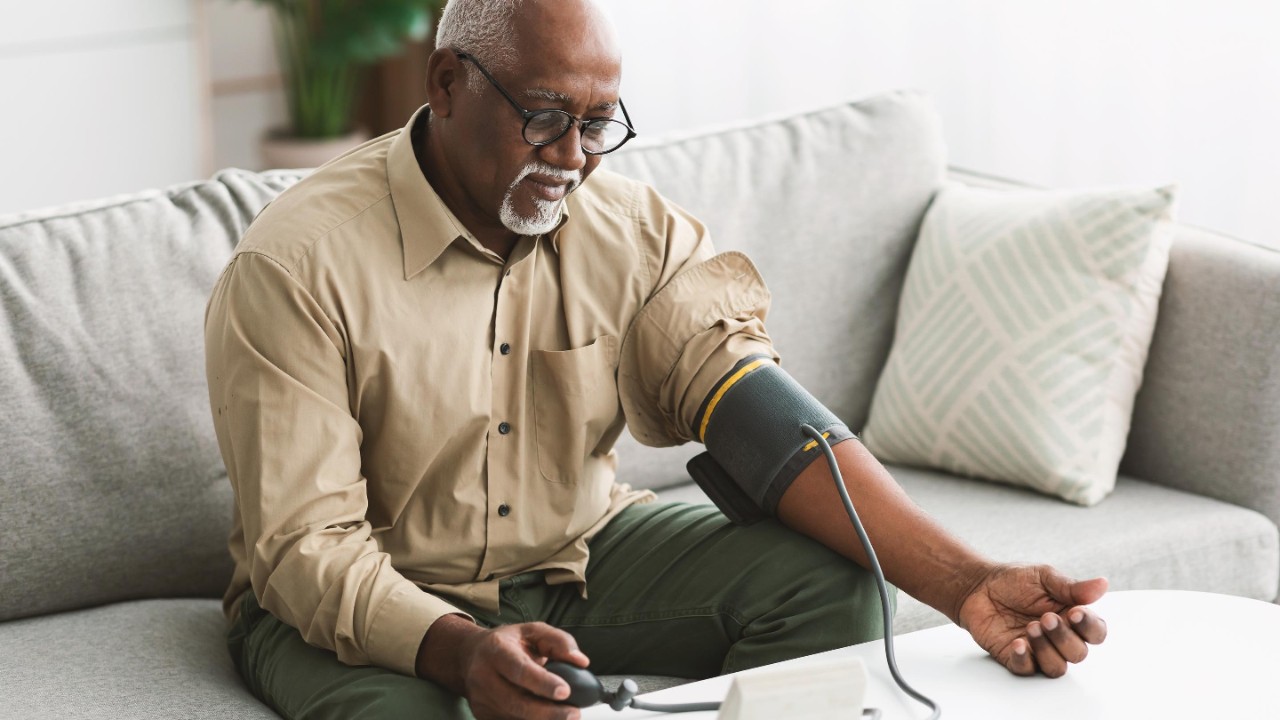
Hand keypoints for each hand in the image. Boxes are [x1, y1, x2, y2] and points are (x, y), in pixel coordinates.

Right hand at [419, 617, 590, 719]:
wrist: (471, 655)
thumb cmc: (509, 643)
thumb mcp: (533, 631)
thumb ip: (559, 641)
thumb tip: (581, 661)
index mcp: (496, 650)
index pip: (519, 669)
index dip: (542, 683)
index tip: (566, 691)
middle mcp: (483, 675)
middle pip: (516, 701)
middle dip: (547, 712)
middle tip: (574, 714)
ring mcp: (480, 699)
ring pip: (513, 717)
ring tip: (565, 717)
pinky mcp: (482, 715)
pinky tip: (547, 719)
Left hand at [957, 564, 1107, 677]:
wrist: (978, 587)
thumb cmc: (1014, 581)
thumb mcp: (1043, 577)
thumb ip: (1071, 587)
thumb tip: (1102, 585)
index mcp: (1071, 618)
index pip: (1095, 632)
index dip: (1090, 627)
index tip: (1075, 613)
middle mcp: (1059, 638)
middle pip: (1078, 654)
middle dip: (1064, 638)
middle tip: (1045, 618)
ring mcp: (1038, 651)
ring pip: (1057, 667)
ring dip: (1047, 650)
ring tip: (1030, 627)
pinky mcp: (1016, 658)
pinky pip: (1027, 670)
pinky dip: (1024, 659)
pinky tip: (1017, 643)